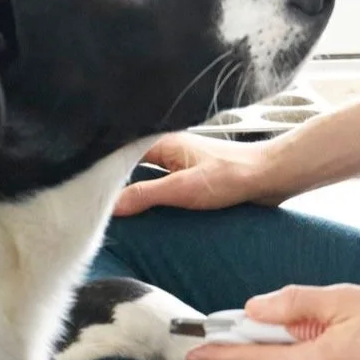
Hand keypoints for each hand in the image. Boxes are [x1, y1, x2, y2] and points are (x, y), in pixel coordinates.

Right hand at [112, 133, 277, 216]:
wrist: (270, 177)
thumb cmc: (232, 176)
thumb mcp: (183, 189)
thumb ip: (146, 195)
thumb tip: (111, 207)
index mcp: (161, 142)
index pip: (119, 156)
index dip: (103, 174)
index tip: (89, 195)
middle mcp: (167, 149)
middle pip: (130, 169)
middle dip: (118, 188)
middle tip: (100, 210)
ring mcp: (180, 163)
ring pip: (147, 179)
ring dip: (139, 196)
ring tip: (120, 217)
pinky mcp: (192, 178)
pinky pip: (164, 188)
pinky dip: (155, 201)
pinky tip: (150, 217)